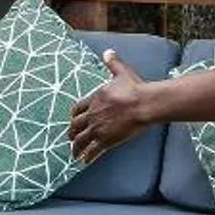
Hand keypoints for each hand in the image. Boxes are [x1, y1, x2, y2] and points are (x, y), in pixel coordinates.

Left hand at [67, 51, 154, 166]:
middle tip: (71, 139)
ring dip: (76, 148)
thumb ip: (112, 63)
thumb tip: (108, 52)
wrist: (143, 104)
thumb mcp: (121, 72)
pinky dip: (87, 157)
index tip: (72, 121)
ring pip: (81, 140)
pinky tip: (85, 162)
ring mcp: (98, 128)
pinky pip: (93, 151)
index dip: (73, 116)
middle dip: (72, 133)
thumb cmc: (134, 88)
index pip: (77, 109)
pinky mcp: (106, 139)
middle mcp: (92, 114)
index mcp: (94, 99)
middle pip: (75, 126)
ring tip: (74, 154)